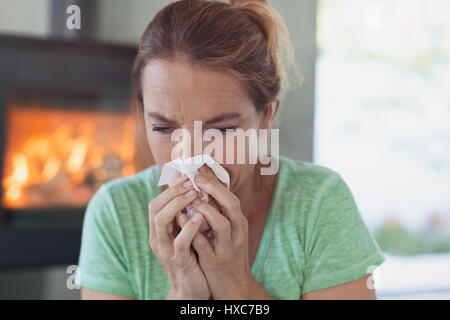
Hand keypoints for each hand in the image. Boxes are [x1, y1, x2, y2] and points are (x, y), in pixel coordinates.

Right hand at [148, 174, 210, 299]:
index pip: (156, 203)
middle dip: (173, 191)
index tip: (187, 177)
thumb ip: (184, 217)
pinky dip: (189, 227)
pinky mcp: (180, 262)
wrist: (192, 289)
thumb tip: (192, 191)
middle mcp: (158, 238)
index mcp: (159, 231)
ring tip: (195, 194)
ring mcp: (167, 250)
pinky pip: (180, 242)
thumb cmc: (191, 258)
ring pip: (161, 221)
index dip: (170, 188)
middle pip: (155, 207)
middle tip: (192, 182)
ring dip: (178, 204)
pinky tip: (200, 217)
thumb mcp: (184, 235)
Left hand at [188, 166, 256, 298]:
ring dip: (205, 209)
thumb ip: (221, 214)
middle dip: (215, 189)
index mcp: (240, 223)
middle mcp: (237, 233)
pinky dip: (192, 229)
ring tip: (191, 198)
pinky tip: (180, 218)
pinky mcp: (215, 261)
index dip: (217, 183)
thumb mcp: (231, 233)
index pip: (232, 197)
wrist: (236, 287)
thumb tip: (205, 192)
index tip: (200, 170)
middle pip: (232, 205)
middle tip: (196, 178)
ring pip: (221, 224)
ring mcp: (227, 247)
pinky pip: (203, 243)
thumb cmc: (229, 255)